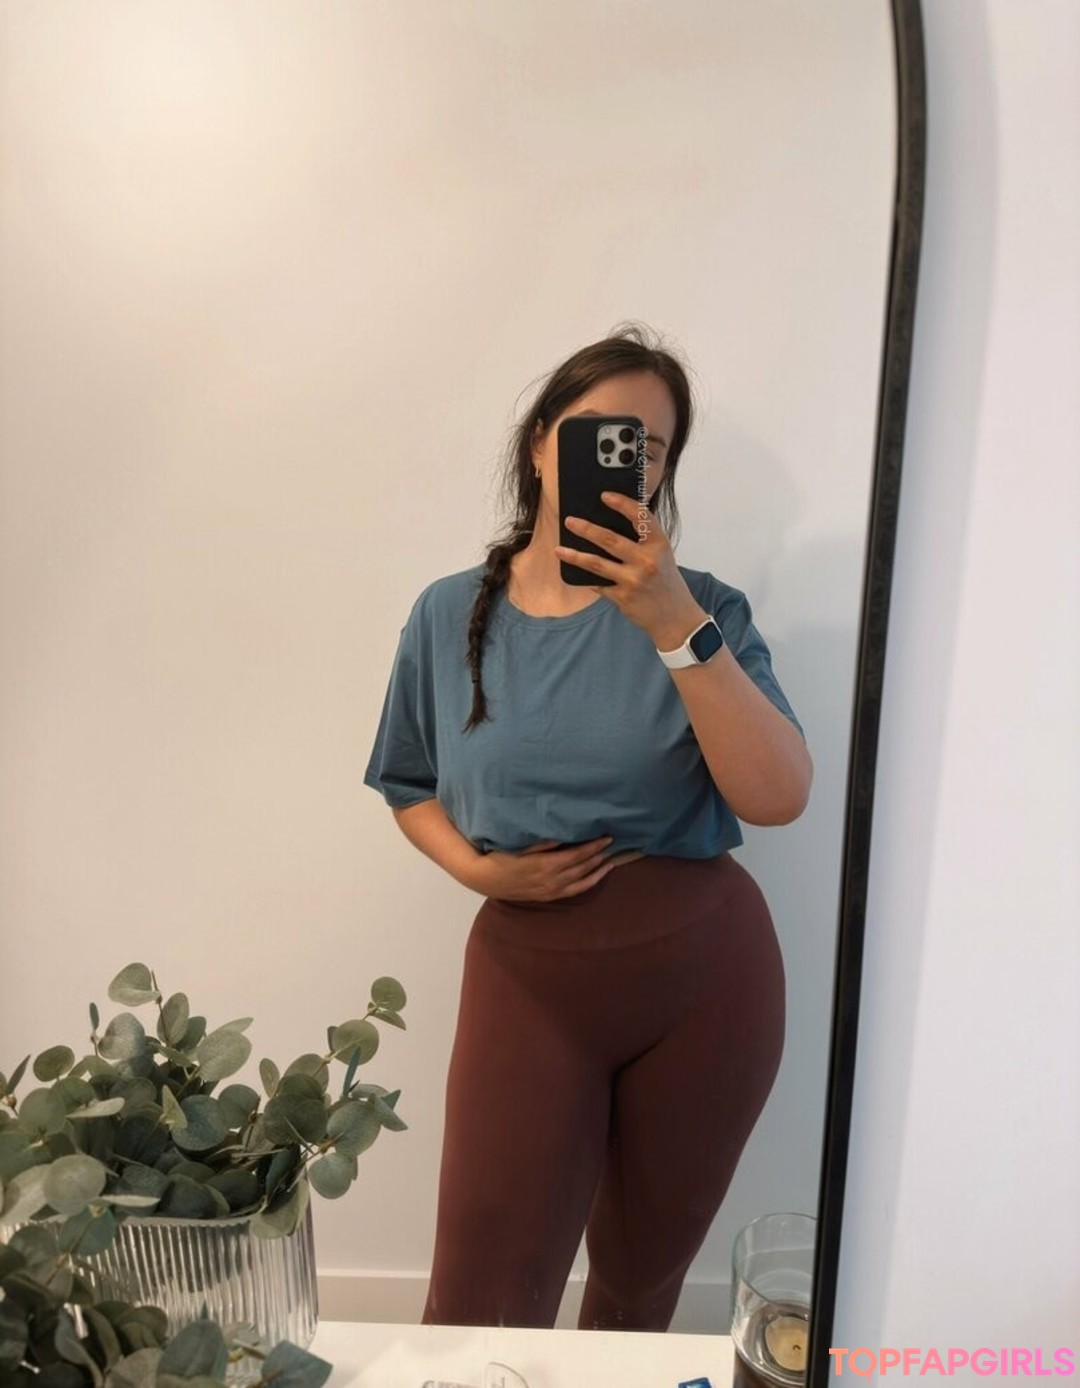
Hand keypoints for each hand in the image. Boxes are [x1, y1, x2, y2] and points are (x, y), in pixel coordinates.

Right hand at [470, 836, 643, 901]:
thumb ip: (542, 842)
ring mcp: (551, 891)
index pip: (577, 854)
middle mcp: (552, 880)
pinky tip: (596, 876)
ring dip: (598, 871)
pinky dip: (589, 883)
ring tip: (611, 861)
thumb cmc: (502, 857)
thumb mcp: (520, 846)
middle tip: (612, 844)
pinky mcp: (548, 897)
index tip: (606, 837)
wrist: (486, 879)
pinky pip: (575, 891)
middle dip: (599, 855)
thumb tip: (564, 835)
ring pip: (582, 881)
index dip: (593, 846)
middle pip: (583, 866)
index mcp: (546, 865)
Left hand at [554, 492, 707, 649]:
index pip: (640, 517)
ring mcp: (633, 580)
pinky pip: (598, 584)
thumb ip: (643, 540)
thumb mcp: (662, 555)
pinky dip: (587, 578)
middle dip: (586, 529)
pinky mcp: (623, 597)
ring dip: (574, 555)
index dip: (622, 504)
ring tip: (558, 549)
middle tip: (569, 521)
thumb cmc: (666, 582)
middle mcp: (647, 560)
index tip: (605, 496)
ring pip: (596, 563)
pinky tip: (576, 573)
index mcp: (659, 544)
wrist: (675, 618)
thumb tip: (610, 522)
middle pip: (609, 539)